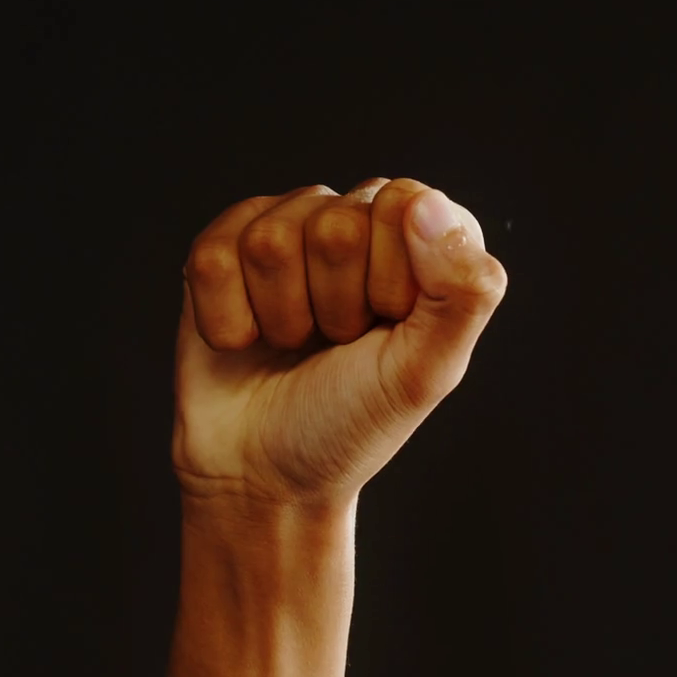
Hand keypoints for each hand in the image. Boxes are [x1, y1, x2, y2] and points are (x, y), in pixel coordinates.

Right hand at [172, 178, 508, 508]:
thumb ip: (464, 289)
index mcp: (418, 237)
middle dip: (333, 307)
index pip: (403, 203)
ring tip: (292, 344)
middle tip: (334, 345)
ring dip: (280, 317)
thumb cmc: (353, 422)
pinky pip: (212, 259)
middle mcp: (353, 217)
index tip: (386, 328)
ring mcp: (283, 227)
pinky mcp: (222, 247)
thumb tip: (426, 203)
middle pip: (333, 224)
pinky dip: (227, 321)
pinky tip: (246, 340)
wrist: (264, 473)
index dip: (390, 280)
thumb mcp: (427, 371)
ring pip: (269, 243)